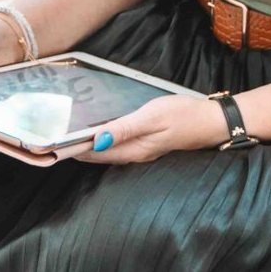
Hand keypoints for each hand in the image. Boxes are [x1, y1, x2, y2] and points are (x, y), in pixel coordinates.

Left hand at [73, 95, 230, 164]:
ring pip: (112, 152)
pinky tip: (107, 133)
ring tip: (77, 138)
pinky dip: (109, 142)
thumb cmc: (183, 115)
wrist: (212, 121)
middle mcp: (137, 154)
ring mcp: (145, 150)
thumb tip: (98, 141)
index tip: (58, 145)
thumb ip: (125, 128)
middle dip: (83, 150)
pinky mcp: (152, 144)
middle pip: (103, 156)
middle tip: (61, 141)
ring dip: (95, 147)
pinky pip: (123, 147)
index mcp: (135, 149)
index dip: (78, 149)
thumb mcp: (153, 116)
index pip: (98, 153)